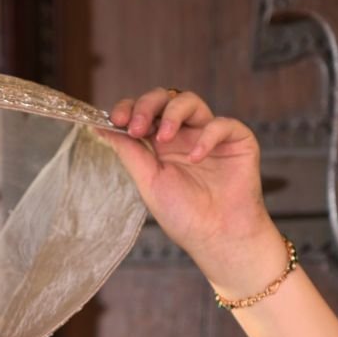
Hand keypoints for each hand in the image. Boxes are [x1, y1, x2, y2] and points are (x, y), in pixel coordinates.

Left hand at [97, 87, 276, 280]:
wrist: (217, 237)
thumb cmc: (184, 216)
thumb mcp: (148, 182)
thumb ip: (129, 152)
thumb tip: (100, 127)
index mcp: (161, 145)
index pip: (143, 113)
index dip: (129, 109)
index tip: (117, 120)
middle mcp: (185, 135)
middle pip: (164, 99)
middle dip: (147, 106)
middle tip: (136, 126)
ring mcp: (210, 135)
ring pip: (191, 101)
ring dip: (172, 114)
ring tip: (164, 138)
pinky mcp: (236, 140)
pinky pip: (221, 124)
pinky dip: (206, 136)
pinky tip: (196, 159)